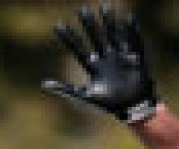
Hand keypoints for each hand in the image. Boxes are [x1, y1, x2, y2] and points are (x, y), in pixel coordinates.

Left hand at [43, 3, 158, 123]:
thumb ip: (66, 89)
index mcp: (94, 67)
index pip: (78, 49)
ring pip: (113, 35)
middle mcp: (106, 59)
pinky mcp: (135, 59)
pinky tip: (129, 18)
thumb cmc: (110, 104)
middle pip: (95, 38)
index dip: (69, 38)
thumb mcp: (86, 96)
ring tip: (104, 6)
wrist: (133, 109)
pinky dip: (131, 30)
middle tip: (82, 10)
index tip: (58, 25)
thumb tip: (43, 84)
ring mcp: (120, 57)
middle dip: (89, 25)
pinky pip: (133, 42)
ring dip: (109, 22)